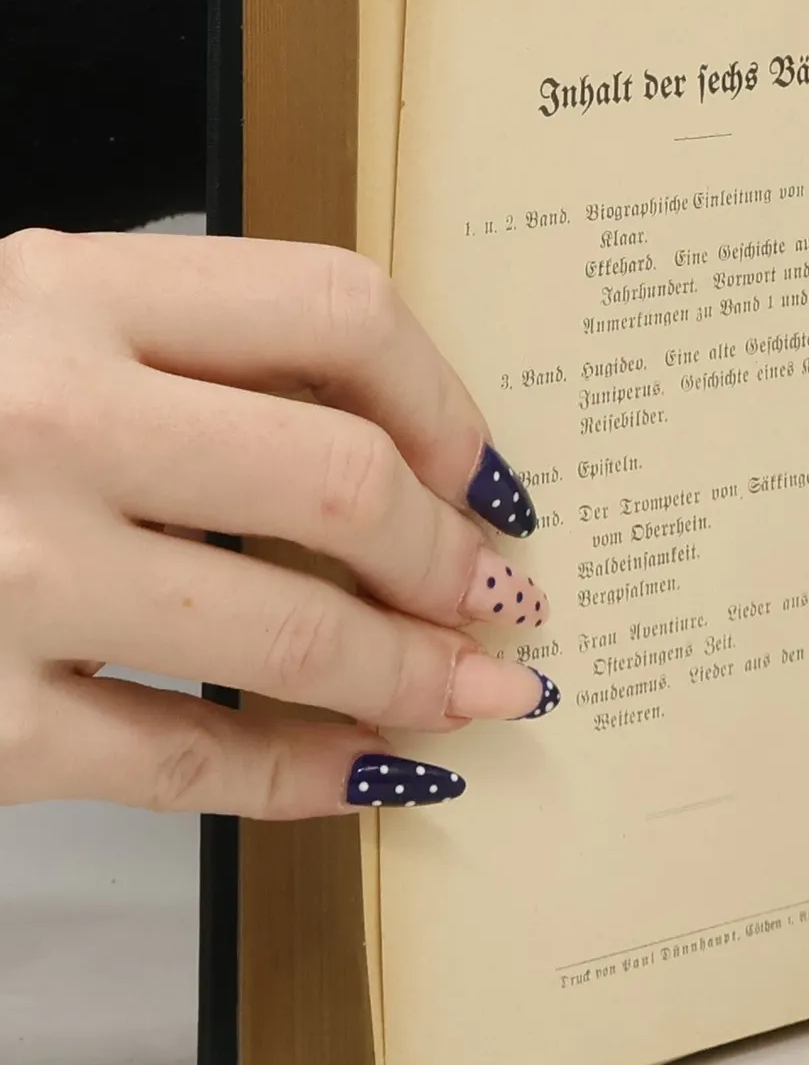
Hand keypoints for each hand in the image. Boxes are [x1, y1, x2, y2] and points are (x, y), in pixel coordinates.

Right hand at [0, 232, 558, 820]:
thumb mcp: (21, 336)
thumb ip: (181, 361)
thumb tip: (409, 453)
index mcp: (59, 289)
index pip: (336, 309)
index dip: (448, 402)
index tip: (489, 474)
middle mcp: (35, 415)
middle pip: (340, 480)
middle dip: (452, 559)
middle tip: (504, 602)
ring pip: (288, 632)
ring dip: (414, 677)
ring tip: (482, 699)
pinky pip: (189, 759)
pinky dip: (304, 775)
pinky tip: (370, 775)